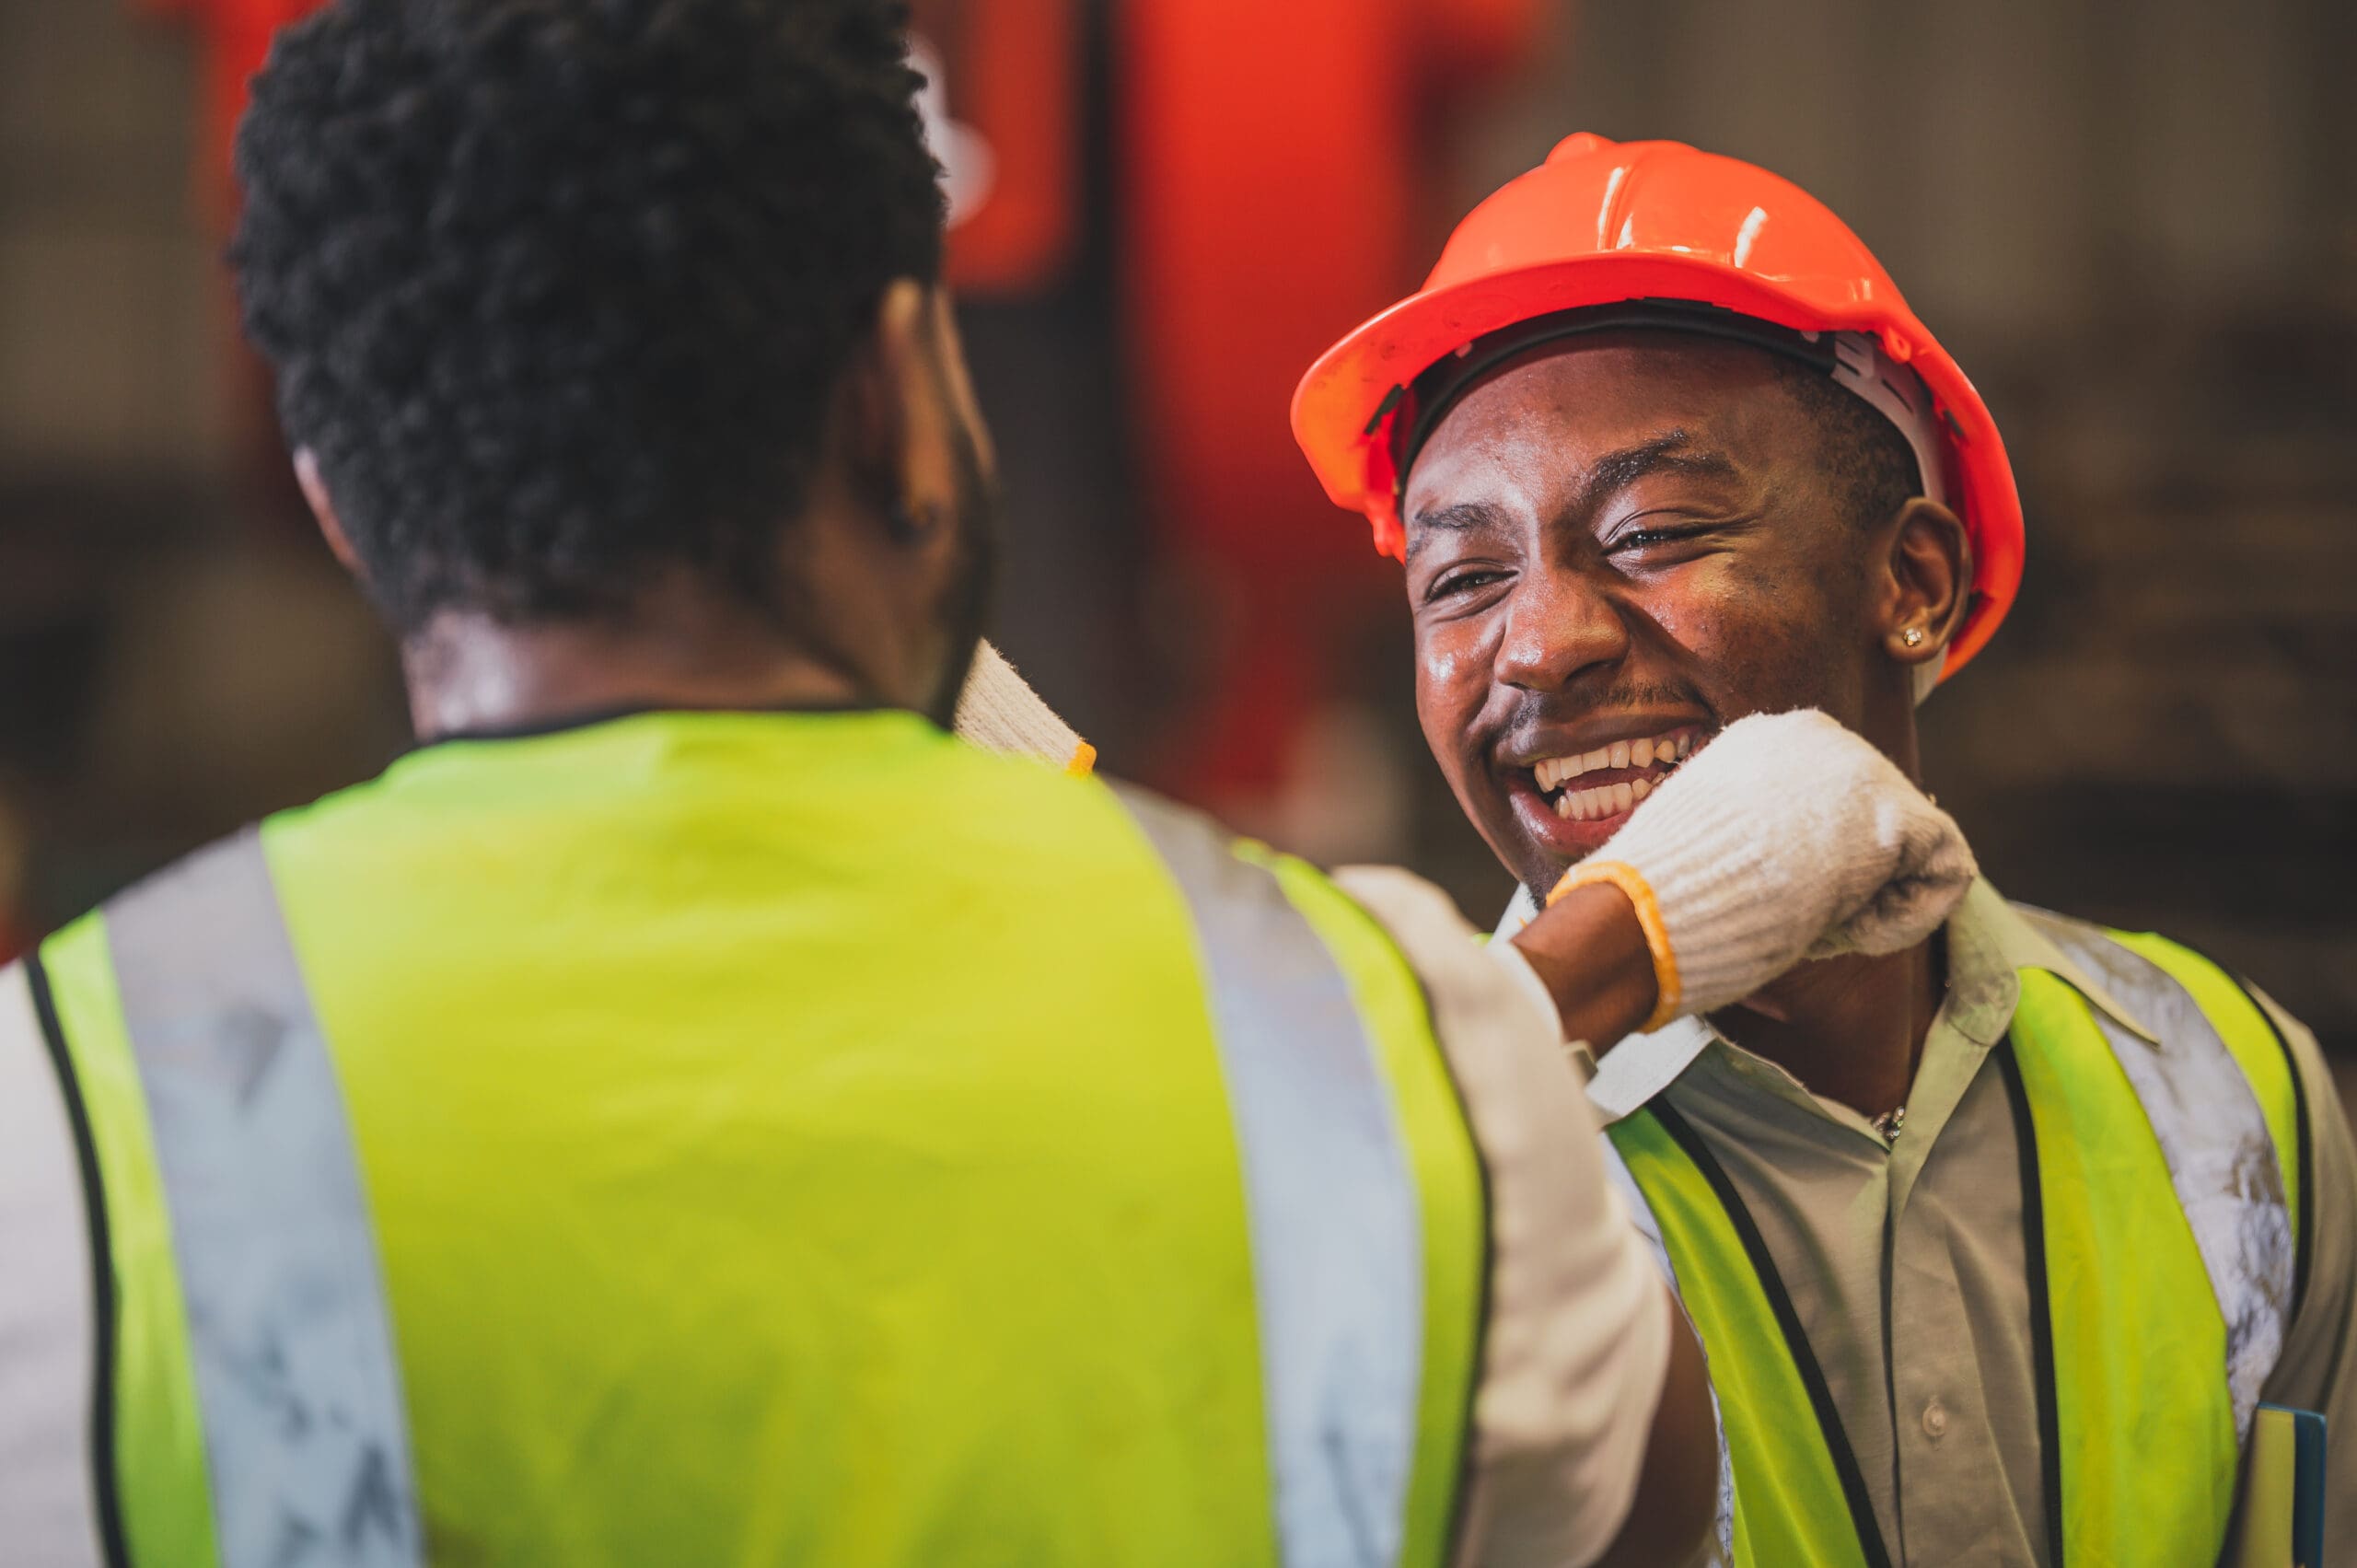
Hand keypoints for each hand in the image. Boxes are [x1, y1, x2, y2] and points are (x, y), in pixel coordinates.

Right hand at [1547, 709, 1975, 1025]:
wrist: (1647, 910)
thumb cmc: (1658, 896)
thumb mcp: (1705, 837)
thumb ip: (1757, 828)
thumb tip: (1804, 866)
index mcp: (1762, 738)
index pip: (1828, 799)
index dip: (1814, 863)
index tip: (1777, 900)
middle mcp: (1817, 733)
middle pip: (1878, 815)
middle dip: (1852, 878)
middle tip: (1800, 920)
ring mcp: (1859, 767)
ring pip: (1913, 844)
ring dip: (1875, 899)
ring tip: (1819, 928)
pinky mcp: (1895, 815)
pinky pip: (1944, 869)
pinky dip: (1907, 917)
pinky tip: (1852, 933)